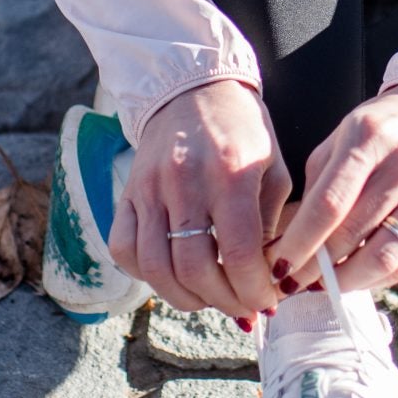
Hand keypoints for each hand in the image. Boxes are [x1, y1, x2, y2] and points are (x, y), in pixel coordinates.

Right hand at [109, 80, 289, 318]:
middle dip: (224, 302)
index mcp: (230, 174)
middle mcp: (184, 182)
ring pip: (155, 268)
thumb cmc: (242, 130)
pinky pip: (124, 249)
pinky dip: (146, 275)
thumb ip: (273, 223)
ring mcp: (149, 188)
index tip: (268, 302)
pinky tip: (173, 276)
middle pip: (194, 268)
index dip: (254, 290)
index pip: (238, 253)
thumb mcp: (274, 167)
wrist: (192, 88)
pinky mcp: (127, 193)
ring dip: (187, 298)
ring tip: (212, 298)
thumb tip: (271, 278)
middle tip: (243, 308)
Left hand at [268, 87, 397, 294]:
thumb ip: (316, 185)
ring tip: (322, 284)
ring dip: (346, 281)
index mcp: (369, 136)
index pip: (330, 203)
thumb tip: (291, 243)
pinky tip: (353, 277)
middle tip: (292, 282)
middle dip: (316, 266)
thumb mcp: (341, 138)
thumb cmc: (378, 129)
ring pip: (383, 257)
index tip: (278, 266)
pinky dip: (374, 280)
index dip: (301, 241)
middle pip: (354, 233)